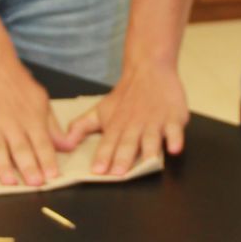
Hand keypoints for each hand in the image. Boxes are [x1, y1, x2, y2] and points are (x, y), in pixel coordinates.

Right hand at [0, 44, 74, 187]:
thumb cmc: (15, 81)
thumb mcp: (40, 99)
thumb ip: (52, 126)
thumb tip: (67, 146)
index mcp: (31, 119)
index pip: (42, 143)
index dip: (47, 160)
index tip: (52, 175)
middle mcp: (11, 124)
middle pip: (22, 149)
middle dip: (29, 167)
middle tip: (35, 182)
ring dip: (3, 166)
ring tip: (10, 181)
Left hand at [64, 60, 189, 176]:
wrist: (149, 69)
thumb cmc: (124, 96)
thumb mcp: (100, 110)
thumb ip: (82, 127)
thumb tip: (64, 142)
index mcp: (117, 125)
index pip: (108, 143)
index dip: (103, 156)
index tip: (98, 170)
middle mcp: (135, 125)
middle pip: (129, 143)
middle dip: (124, 158)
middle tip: (119, 172)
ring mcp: (155, 121)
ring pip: (152, 138)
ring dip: (149, 150)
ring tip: (147, 162)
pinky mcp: (173, 117)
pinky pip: (175, 129)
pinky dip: (176, 139)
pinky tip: (174, 148)